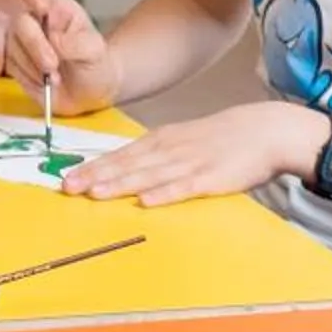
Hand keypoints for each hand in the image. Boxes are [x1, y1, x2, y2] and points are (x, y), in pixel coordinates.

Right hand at [0, 0, 116, 110]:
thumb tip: (57, 49)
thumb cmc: (91, 62)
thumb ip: (78, 45)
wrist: (88, 80)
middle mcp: (8, 22)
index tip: (49, 46)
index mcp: (38, 9)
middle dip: (16, 51)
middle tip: (45, 70)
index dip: (32, 23)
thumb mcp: (94, 49)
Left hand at [58, 101, 311, 205]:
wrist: (265, 129)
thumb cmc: (221, 138)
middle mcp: (169, 149)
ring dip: (120, 184)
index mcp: (161, 140)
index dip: (92, 167)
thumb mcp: (182, 139)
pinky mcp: (212, 178)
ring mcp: (190, 163)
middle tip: (67, 188)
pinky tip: (146, 202)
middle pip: (126, 164)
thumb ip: (155, 154)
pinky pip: (184, 187)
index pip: (119, 155)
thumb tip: (124, 168)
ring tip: (94, 194)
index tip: (66, 178)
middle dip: (95, 176)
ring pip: (148, 175)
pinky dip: (164, 194)